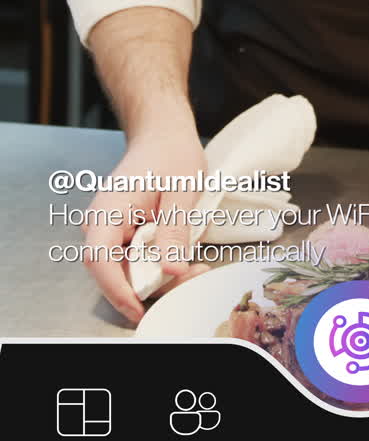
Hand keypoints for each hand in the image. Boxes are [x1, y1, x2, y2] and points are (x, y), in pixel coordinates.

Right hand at [82, 124, 208, 325]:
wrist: (164, 133)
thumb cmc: (171, 152)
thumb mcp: (180, 190)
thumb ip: (174, 229)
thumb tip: (172, 270)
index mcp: (109, 209)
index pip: (98, 259)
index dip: (116, 289)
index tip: (139, 308)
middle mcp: (103, 223)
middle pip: (117, 272)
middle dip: (152, 285)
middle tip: (192, 278)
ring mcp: (113, 230)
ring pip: (129, 270)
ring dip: (160, 277)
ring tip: (197, 267)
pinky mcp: (126, 234)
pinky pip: (138, 260)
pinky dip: (161, 265)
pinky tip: (185, 259)